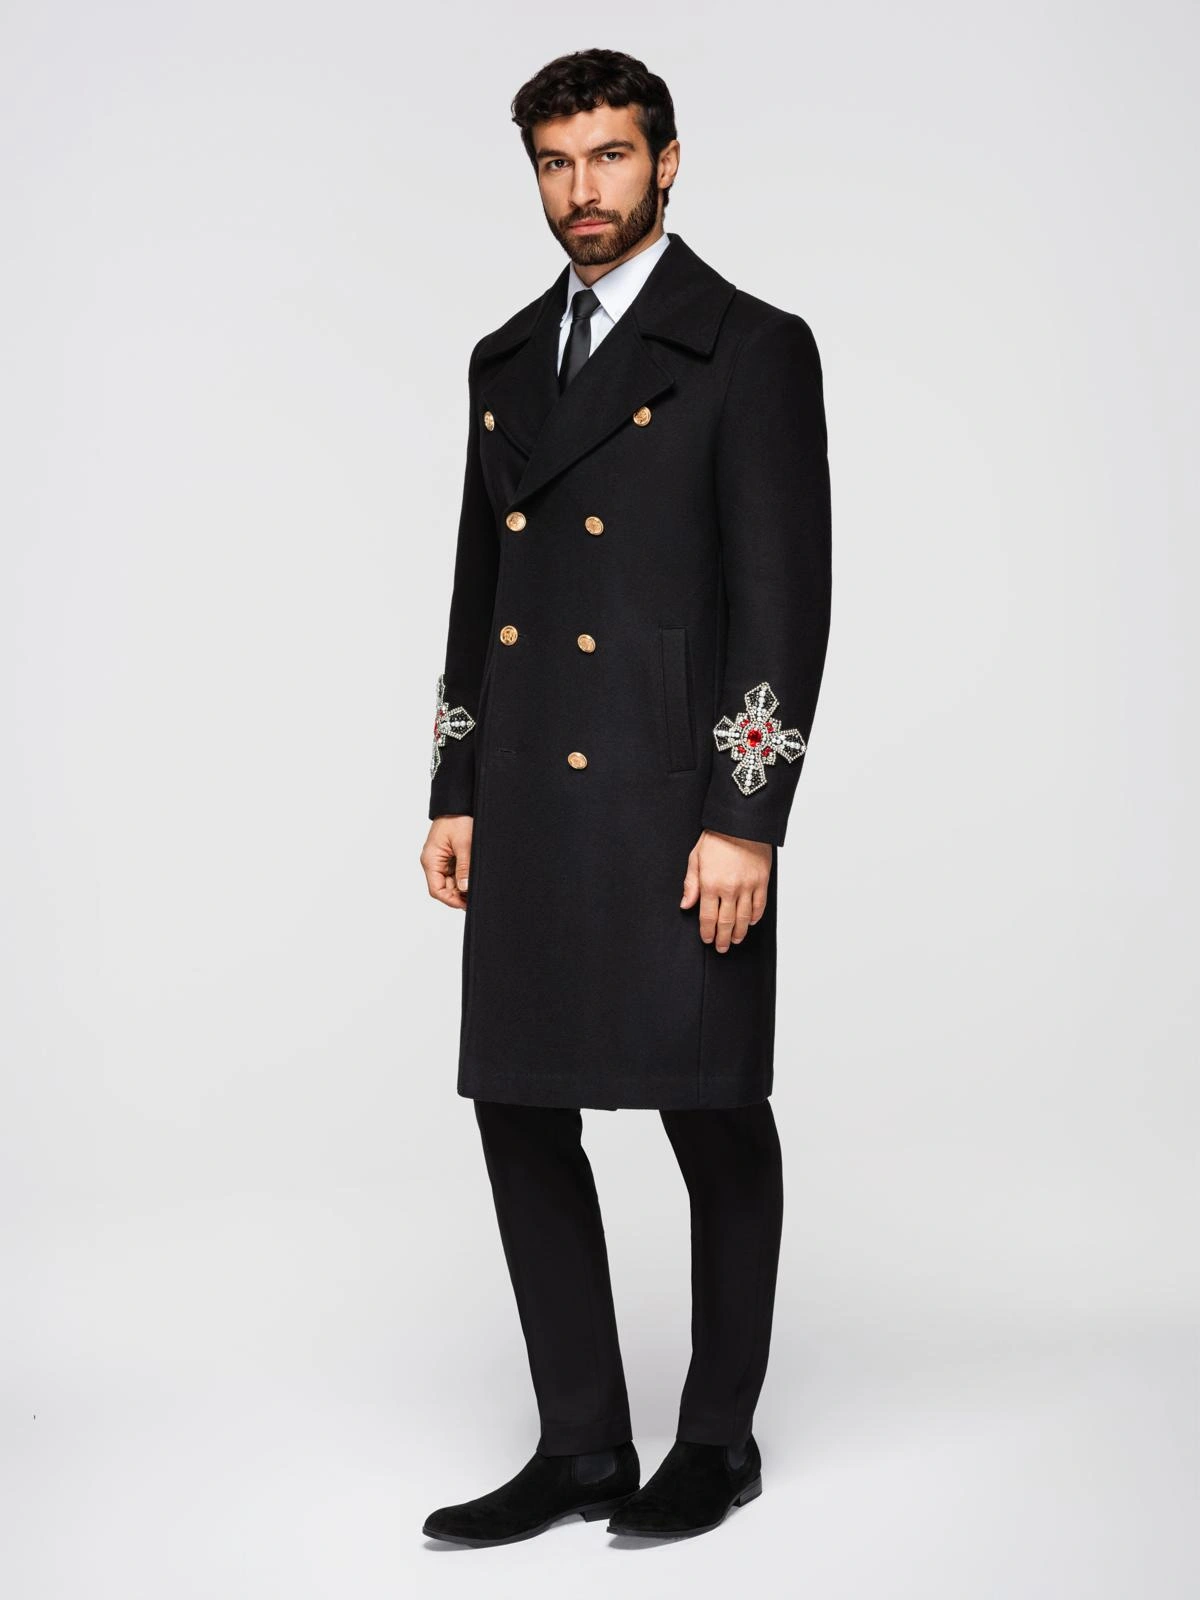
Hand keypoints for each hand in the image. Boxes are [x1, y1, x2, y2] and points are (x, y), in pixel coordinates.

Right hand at [421, 815, 473, 910]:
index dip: (451, 900)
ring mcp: (439, 859)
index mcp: (431, 860)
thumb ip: (464, 867)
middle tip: (475, 896)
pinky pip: (453, 872)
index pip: (437, 890)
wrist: (457, 803)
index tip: (466, 904)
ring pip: (449, 882)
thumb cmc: (457, 819)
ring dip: (461, 885)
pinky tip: (472, 877)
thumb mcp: (464, 844)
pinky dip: (462, 877)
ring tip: (475, 885)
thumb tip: (464, 887)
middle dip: (458, 894)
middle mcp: (432, 862)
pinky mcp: (447, 856)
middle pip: (443, 888)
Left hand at [680, 830, 771, 951]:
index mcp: (710, 884)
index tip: (708, 939)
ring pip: (744, 918)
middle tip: (722, 948)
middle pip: (726, 922)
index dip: (707, 932)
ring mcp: (747, 886)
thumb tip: (686, 905)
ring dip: (739, 933)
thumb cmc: (716, 838)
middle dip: (723, 938)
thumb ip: (691, 884)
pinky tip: (750, 923)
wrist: (741, 823)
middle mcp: (729, 889)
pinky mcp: (762, 882)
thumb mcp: (696, 858)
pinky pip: (759, 906)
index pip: (707, 917)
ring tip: (736, 940)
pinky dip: (755, 917)